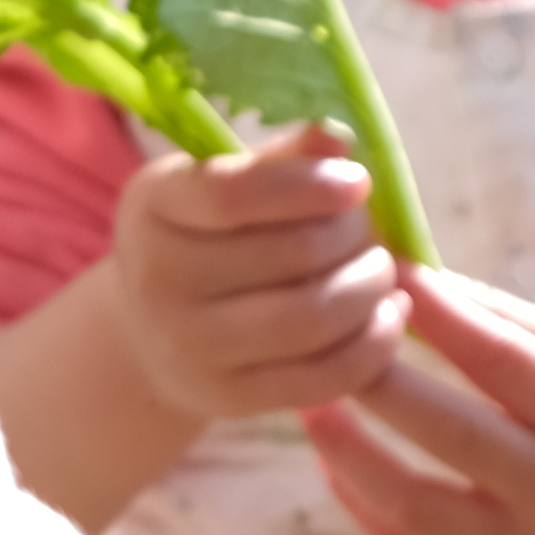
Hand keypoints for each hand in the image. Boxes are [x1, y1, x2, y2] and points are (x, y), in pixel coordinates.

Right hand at [99, 120, 408, 421]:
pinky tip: (387, 316)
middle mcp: (159, 280)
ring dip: (369, 288)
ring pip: (312, 318)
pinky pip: (322, 376)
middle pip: (291, 254)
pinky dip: (373, 345)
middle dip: (353, 237)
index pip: (232, 194)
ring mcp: (191, 348)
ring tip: (380, 271)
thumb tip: (338, 136)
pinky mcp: (230, 398)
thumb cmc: (201, 240)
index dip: (308, 186)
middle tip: (367, 230)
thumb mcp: (217, 186)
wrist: (147, 337)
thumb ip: (279, 162)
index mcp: (153, 206)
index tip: (357, 183)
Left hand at [306, 273, 534, 534]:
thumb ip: (504, 321)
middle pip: (452, 435)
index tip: (387, 273)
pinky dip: (362, 500)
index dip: (439, 318)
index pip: (503, 363)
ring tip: (311, 405)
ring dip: (349, 452)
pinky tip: (336, 457)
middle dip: (379, 382)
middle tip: (326, 337)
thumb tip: (411, 274)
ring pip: (413, 506)